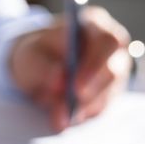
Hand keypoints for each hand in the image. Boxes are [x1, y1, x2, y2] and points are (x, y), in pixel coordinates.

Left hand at [9, 6, 130, 130]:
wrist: (37, 66)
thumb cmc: (36, 53)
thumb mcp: (29, 55)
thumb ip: (42, 66)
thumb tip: (60, 81)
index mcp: (95, 25)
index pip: (108, 42)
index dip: (95, 66)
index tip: (76, 87)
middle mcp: (112, 48)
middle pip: (114, 71)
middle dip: (91, 93)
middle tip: (70, 109)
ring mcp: (115, 71)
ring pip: (108, 94)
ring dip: (82, 108)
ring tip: (58, 117)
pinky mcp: (109, 93)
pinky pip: (100, 108)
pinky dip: (81, 115)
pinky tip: (63, 118)